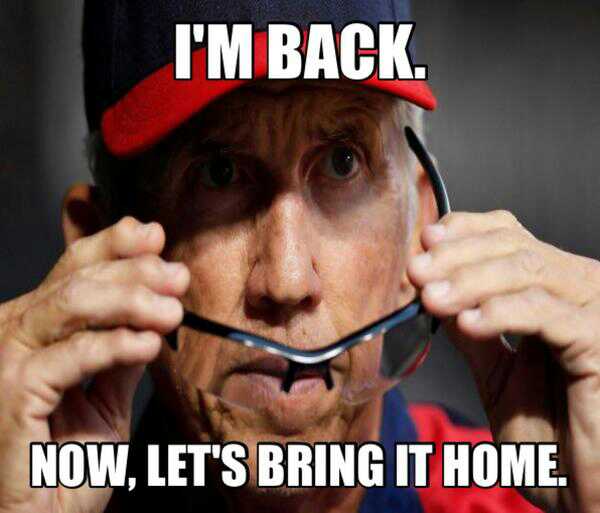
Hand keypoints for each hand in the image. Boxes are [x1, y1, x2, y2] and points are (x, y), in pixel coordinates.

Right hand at [0, 217, 188, 512]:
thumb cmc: (66, 463)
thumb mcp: (107, 397)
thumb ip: (122, 352)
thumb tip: (154, 313)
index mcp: (36, 329)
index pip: (75, 270)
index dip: (114, 246)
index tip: (155, 237)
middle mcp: (14, 333)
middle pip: (77, 279)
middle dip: (136, 271)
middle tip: (177, 276)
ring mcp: (5, 360)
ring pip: (71, 305)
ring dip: (131, 300)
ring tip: (171, 311)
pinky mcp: (9, 392)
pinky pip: (70, 356)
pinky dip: (115, 345)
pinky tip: (148, 344)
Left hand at [408, 210, 599, 512]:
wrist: (586, 490)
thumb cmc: (552, 438)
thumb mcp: (497, 375)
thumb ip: (473, 334)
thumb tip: (434, 293)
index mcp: (553, 293)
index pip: (509, 237)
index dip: (465, 232)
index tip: (425, 241)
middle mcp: (577, 292)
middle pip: (514, 247)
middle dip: (456, 256)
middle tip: (417, 271)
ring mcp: (592, 312)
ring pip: (527, 270)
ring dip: (469, 280)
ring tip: (432, 297)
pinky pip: (546, 311)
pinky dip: (501, 311)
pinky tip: (469, 322)